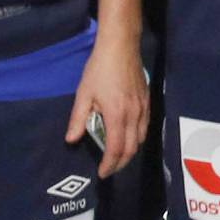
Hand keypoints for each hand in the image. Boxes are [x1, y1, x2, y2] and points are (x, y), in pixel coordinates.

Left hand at [65, 27, 148, 177]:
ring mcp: (143, 108)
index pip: (116, 149)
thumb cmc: (99, 69)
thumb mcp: (84, 93)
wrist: (121, 47)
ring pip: (141, 138)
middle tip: (109, 169)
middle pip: (131, 148)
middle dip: (121, 163)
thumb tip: (71, 140)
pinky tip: (129, 136)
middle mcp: (134, 115)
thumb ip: (78, 119)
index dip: (109, 164)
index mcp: (117, 115)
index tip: (101, 173)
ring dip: (130, 151)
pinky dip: (138, 138)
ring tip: (118, 156)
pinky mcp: (147, 101)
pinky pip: (145, 127)